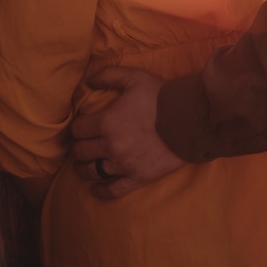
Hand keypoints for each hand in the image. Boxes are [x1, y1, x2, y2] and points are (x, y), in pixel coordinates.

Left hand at [69, 67, 184, 197]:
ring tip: (84, 165)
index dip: (78, 126)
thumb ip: (109, 75)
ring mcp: (123, 164)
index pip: (78, 129)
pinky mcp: (137, 177)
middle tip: (83, 144)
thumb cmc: (161, 97)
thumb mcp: (134, 77)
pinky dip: (101, 192)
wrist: (189, 119)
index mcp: (107, 122)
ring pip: (92, 171)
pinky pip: (113, 190)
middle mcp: (110, 146)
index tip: (83, 126)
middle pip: (81, 151)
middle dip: (79, 147)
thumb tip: (89, 81)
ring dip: (83, 168)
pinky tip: (95, 190)